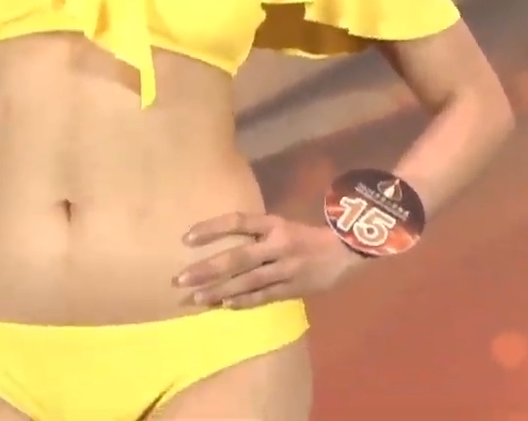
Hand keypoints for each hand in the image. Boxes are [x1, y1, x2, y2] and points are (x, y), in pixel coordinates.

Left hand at [174, 212, 363, 309]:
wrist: (347, 251)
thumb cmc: (308, 236)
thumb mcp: (283, 225)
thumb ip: (256, 233)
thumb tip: (220, 242)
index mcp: (275, 224)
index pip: (238, 221)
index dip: (212, 228)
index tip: (186, 238)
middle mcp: (278, 245)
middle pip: (237, 257)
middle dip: (207, 269)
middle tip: (180, 279)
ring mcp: (286, 268)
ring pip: (247, 281)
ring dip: (219, 290)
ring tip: (196, 298)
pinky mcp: (293, 288)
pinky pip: (263, 296)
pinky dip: (243, 302)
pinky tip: (224, 306)